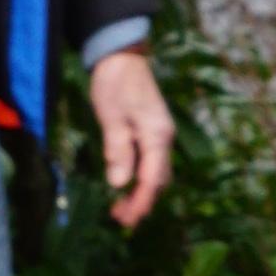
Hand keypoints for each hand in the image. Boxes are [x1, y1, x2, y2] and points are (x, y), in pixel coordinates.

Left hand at [87, 48, 173, 232]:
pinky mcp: (152, 132)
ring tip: (120, 208)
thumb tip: (120, 183)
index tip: (128, 221)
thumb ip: (117, 150)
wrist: (121, 55)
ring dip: (141, 193)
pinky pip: (151, 163)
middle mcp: (164, 138)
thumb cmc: (115, 83)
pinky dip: (140, 179)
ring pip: (156, 174)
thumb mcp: (111, 117)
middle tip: (119, 220)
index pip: (153, 179)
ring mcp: (160, 135)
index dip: (141, 202)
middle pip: (159, 181)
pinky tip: (125, 186)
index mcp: (157, 135)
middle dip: (142, 203)